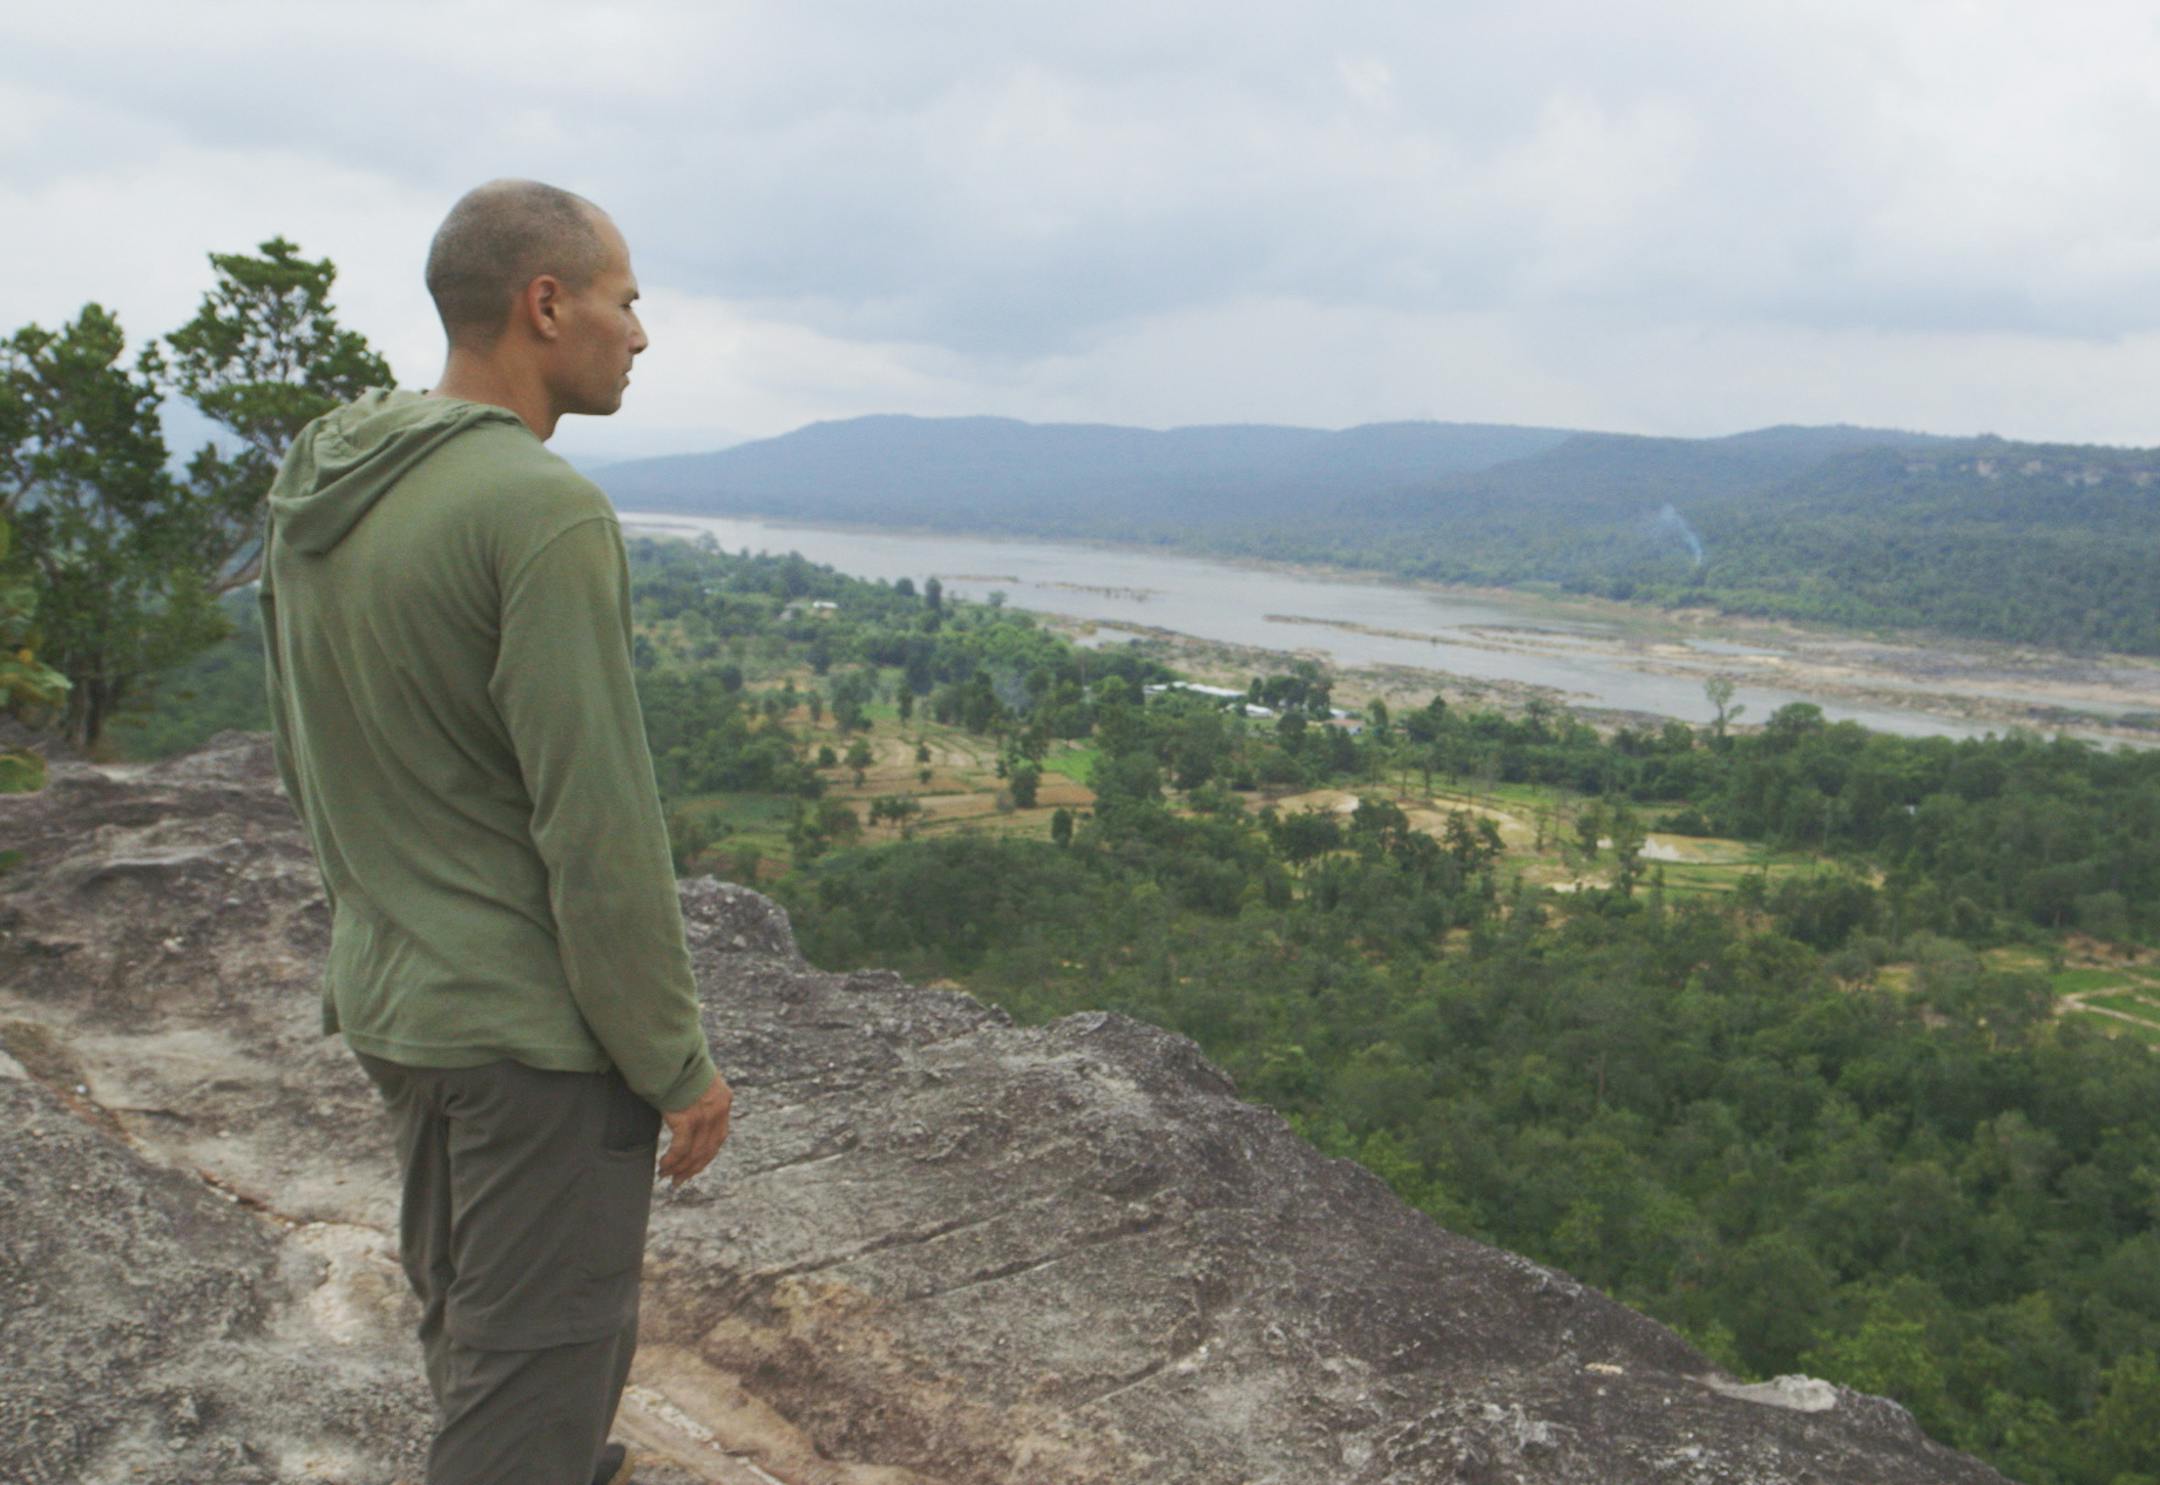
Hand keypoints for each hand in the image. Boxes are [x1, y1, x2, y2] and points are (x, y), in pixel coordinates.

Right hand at [658, 1071, 732, 1186]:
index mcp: (723, 1100)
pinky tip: (663, 1166)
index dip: (706, 1156)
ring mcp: (704, 1115)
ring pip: (694, 1152)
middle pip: (708, 1149)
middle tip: (679, 1181)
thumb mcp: (697, 1080)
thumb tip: (686, 1111)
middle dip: (692, 1168)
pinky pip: (680, 1148)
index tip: (694, 1167)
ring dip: (680, 1168)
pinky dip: (672, 1160)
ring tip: (668, 1176)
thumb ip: (699, 1097)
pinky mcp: (687, 1118)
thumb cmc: (678, 1063)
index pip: (718, 1137)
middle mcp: (718, 1110)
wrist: (671, 1052)